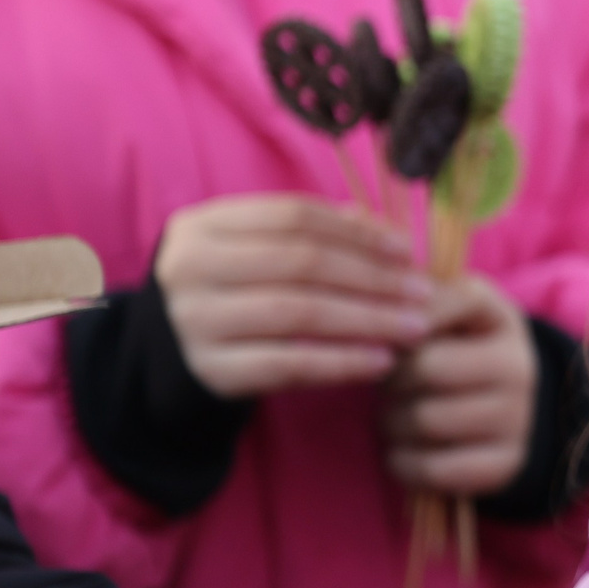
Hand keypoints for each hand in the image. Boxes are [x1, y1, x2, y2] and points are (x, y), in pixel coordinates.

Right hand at [155, 195, 427, 397]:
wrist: (165, 358)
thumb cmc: (230, 293)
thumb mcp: (252, 252)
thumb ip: (310, 235)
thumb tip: (382, 230)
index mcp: (203, 225)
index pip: (294, 216)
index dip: (356, 231)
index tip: (406, 249)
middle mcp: (190, 268)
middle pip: (302, 263)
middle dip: (372, 277)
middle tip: (423, 293)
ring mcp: (195, 321)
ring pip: (299, 313)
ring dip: (367, 320)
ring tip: (413, 327)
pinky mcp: (210, 371)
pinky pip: (288, 364)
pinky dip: (341, 362)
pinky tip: (380, 361)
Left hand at [380, 274, 537, 495]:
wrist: (512, 413)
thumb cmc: (458, 353)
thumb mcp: (449, 316)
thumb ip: (412, 293)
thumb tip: (365, 257)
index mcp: (501, 318)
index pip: (456, 299)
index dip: (407, 314)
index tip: (382, 332)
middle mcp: (519, 366)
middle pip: (429, 368)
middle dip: (390, 379)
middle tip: (384, 384)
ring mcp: (518, 417)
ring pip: (426, 420)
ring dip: (391, 423)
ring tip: (392, 416)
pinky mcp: (506, 463)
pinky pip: (435, 468)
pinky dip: (403, 462)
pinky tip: (402, 451)